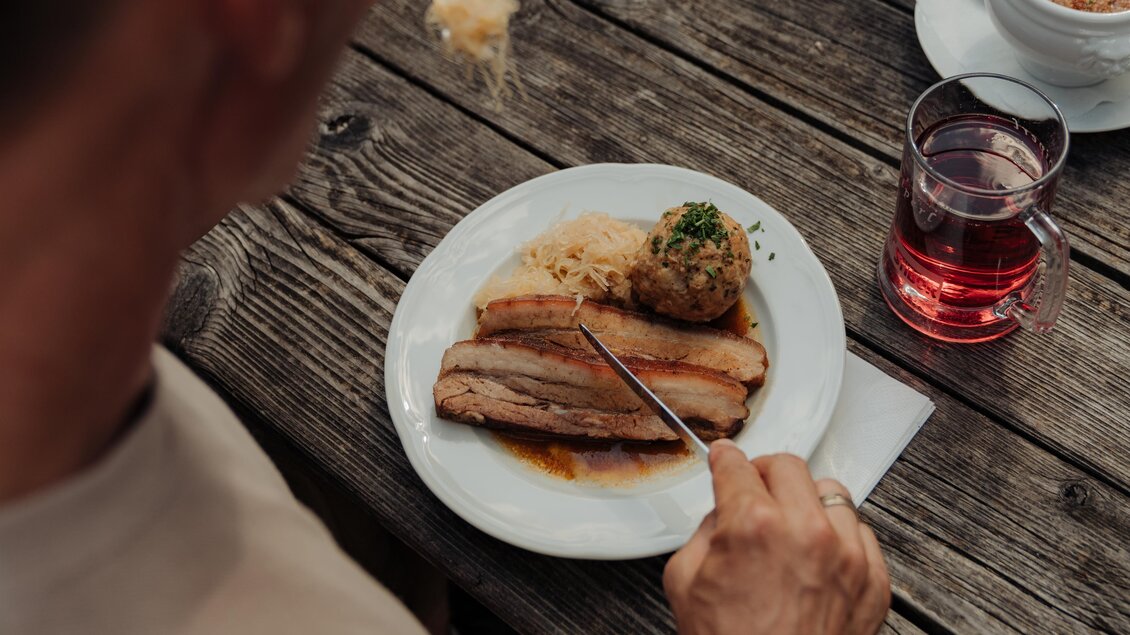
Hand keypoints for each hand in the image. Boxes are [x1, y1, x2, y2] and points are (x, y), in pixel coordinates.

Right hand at [663, 440, 890, 633]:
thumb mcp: (685, 581)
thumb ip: (705, 532)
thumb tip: (723, 513)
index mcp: (754, 526)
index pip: (737, 466)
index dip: (725, 460)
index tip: (726, 460)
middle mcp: (807, 532)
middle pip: (788, 467)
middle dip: (764, 474)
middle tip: (754, 490)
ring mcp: (848, 555)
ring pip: (830, 493)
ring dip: (806, 503)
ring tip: (790, 529)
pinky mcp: (874, 580)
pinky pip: (859, 533)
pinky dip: (837, 536)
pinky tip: (817, 556)